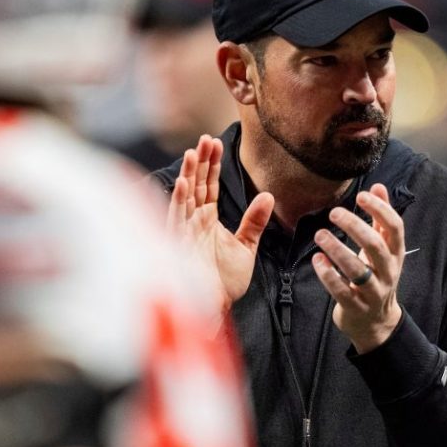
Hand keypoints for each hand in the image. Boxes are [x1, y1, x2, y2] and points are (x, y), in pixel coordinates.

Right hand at [167, 135, 273, 311]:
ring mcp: (184, 232)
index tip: (216, 142)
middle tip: (206, 138)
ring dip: (188, 175)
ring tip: (193, 152)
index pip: (208, 186)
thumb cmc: (224, 282)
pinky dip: (179, 201)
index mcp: (207, 220)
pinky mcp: (178, 246)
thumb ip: (255, 222)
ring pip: (185, 197)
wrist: (214, 308)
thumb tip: (268, 196)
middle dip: (199, 161)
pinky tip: (183, 184)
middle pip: (196, 185)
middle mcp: (193, 222)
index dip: (211, 164)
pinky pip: (177, 219)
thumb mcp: (246, 247)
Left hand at [312, 183, 403, 352]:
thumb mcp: (383, 249)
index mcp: (395, 254)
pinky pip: (341, 290)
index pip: (395, 228)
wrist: (376, 323)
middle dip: (354, 227)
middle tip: (334, 212)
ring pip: (357, 269)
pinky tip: (317, 260)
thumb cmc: (376, 276)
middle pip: (375, 246)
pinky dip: (328, 274)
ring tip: (319, 234)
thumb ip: (380, 219)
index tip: (361, 195)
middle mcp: (388, 272)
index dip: (381, 209)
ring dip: (337, 250)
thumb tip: (378, 186)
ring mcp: (373, 292)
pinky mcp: (356, 307)